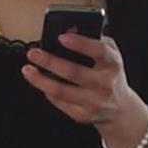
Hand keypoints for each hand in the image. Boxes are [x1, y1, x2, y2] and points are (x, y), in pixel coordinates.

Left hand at [22, 31, 147, 147]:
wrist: (120, 109)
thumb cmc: (110, 75)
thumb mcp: (109, 55)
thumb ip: (94, 40)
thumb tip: (68, 31)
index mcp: (113, 64)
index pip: (99, 52)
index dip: (80, 44)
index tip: (62, 37)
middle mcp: (105, 84)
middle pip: (73, 72)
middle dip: (50, 61)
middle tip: (33, 53)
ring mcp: (93, 102)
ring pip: (61, 91)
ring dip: (40, 80)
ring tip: (27, 69)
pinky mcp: (82, 115)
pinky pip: (59, 102)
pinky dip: (47, 91)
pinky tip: (40, 82)